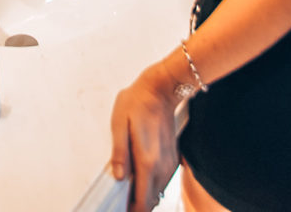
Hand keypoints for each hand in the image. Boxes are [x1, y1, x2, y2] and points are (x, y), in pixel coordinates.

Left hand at [110, 62, 179, 211]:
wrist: (160, 89)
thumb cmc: (137, 103)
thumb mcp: (119, 124)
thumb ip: (119, 153)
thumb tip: (117, 177)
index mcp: (147, 161)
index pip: (143, 201)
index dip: (132, 210)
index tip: (121, 209)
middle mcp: (162, 167)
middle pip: (151, 200)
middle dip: (137, 204)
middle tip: (121, 199)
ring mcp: (170, 163)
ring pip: (157, 191)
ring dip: (144, 194)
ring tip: (127, 187)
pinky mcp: (173, 158)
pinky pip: (162, 180)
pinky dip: (151, 183)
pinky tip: (139, 173)